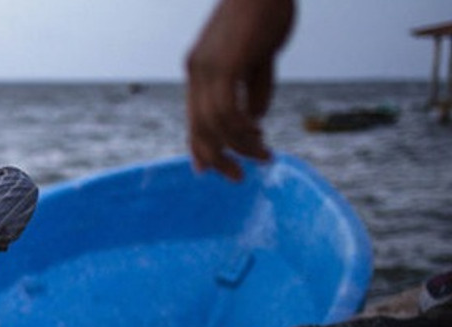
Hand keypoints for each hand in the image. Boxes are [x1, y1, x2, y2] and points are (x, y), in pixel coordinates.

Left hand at [185, 0, 294, 179]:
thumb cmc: (268, 11)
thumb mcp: (261, 56)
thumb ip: (255, 87)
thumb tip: (255, 118)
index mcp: (199, 70)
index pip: (193, 118)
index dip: (199, 147)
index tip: (210, 169)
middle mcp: (197, 71)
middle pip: (198, 129)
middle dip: (217, 158)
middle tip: (239, 176)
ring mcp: (208, 68)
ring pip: (215, 125)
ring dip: (239, 146)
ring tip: (263, 154)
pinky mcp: (225, 64)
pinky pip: (227, 111)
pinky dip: (242, 129)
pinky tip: (258, 132)